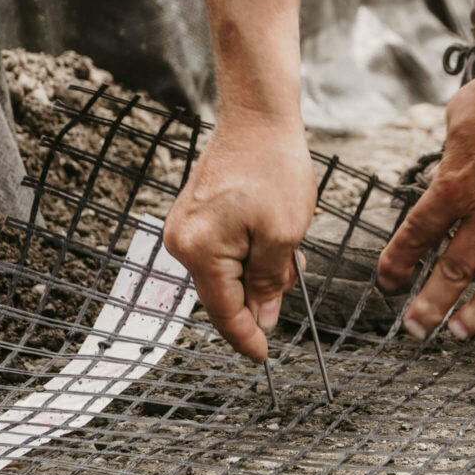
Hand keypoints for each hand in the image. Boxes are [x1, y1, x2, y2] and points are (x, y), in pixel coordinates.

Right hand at [164, 110, 315, 361]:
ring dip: (258, 271)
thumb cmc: (273, 169)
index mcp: (199, 251)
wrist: (257, 116)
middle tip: (293, 275)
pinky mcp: (195, 216)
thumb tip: (262, 318)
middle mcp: (182, 242)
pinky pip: (223, 251)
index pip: (224, 312)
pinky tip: (273, 235)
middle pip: (222, 294)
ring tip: (286, 242)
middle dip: (259, 297)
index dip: (247, 338)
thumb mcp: (283, 235)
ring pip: (225, 272)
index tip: (264, 358)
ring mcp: (185, 227)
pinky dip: (250, 253)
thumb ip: (270, 282)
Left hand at [377, 53, 474, 339]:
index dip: (398, 263)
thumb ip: (451, 149)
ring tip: (462, 333)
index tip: (388, 284)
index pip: (416, 234)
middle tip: (416, 330)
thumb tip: (449, 159)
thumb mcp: (459, 116)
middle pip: (452, 269)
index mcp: (455, 184)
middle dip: (429, 304)